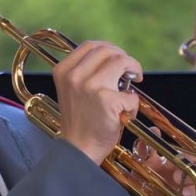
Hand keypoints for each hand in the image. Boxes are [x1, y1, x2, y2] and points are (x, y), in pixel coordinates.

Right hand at [53, 40, 142, 164]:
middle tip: (131, 73)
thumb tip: (112, 56)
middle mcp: (74, 76)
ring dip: (133, 72)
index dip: (109, 50)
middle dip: (125, 59)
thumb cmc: (79, 122)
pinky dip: (132, 104)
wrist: (78, 149)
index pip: (91, 46)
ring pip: (122, 62)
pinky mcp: (108, 100)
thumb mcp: (71, 90)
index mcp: (62, 71)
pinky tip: (124, 114)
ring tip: (130, 89)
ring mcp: (90, 86)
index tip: (118, 61)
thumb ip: (84, 72)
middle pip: (108, 51)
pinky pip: (131, 94)